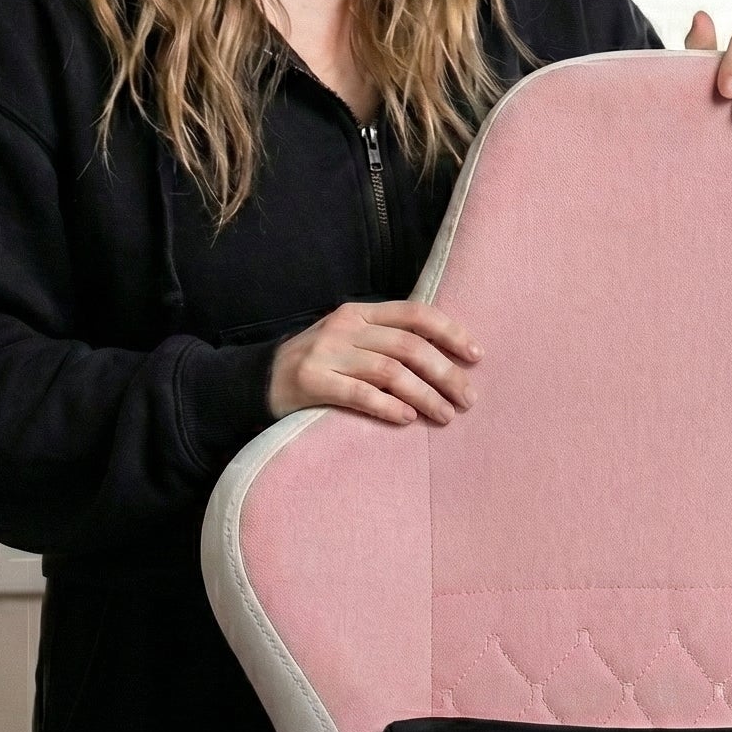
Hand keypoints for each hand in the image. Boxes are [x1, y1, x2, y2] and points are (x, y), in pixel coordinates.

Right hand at [267, 300, 480, 425]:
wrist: (255, 382)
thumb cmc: (318, 365)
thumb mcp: (351, 342)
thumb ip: (387, 343)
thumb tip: (446, 361)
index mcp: (360, 312)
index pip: (415, 313)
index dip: (450, 332)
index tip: (477, 355)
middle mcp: (344, 327)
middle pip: (408, 345)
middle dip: (445, 373)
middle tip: (468, 399)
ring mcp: (326, 352)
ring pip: (389, 371)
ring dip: (424, 395)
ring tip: (445, 416)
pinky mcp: (310, 381)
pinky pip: (359, 394)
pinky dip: (388, 406)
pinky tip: (407, 419)